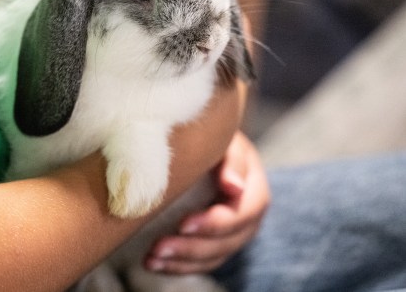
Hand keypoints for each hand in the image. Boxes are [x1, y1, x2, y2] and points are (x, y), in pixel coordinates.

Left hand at [145, 131, 269, 273]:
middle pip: (227, 241)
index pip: (244, 212)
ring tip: (151, 258)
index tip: (183, 224)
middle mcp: (248, 216)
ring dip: (180, 261)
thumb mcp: (225, 140)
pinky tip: (151, 263)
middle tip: (158, 247)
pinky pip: (200, 262)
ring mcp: (233, 234)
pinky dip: (176, 266)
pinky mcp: (214, 243)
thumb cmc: (212, 139)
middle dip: (191, 247)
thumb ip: (231, 159)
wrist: (206, 146)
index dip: (216, 223)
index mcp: (254, 188)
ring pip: (212, 256)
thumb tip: (234, 187)